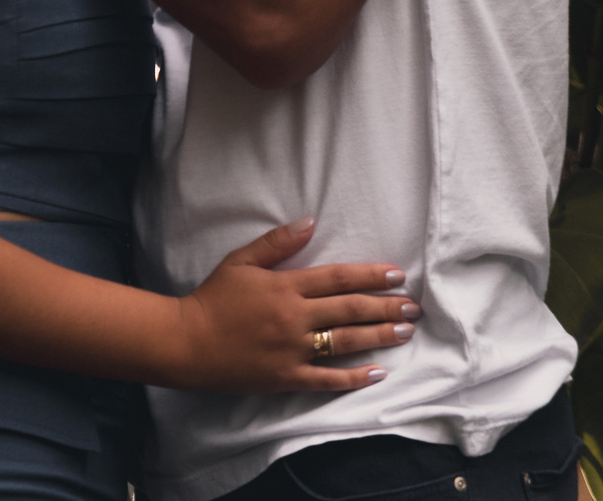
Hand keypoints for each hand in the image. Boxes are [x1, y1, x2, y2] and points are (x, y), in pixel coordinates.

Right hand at [166, 220, 417, 391]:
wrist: (189, 342)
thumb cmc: (214, 297)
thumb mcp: (241, 260)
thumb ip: (277, 242)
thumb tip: (310, 222)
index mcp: (286, 286)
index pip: (338, 278)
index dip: (370, 276)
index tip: (397, 274)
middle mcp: (295, 318)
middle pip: (349, 310)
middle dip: (385, 306)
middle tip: (413, 306)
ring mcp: (293, 350)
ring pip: (345, 343)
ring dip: (378, 337)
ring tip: (405, 331)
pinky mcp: (287, 377)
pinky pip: (328, 380)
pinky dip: (355, 378)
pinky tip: (378, 372)